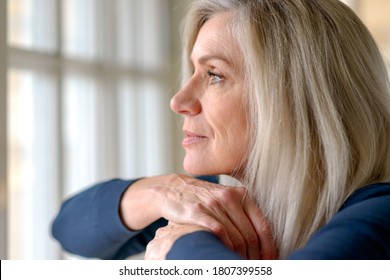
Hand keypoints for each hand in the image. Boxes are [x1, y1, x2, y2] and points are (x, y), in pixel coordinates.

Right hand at [120, 174, 277, 258]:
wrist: (175, 189)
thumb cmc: (205, 199)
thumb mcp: (227, 200)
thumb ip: (245, 214)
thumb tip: (265, 241)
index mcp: (242, 195)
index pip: (263, 226)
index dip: (269, 247)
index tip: (270, 260)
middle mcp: (230, 197)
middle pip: (250, 235)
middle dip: (255, 256)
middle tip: (255, 267)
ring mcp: (213, 204)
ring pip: (236, 238)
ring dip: (240, 256)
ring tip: (240, 265)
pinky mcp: (198, 211)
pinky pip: (219, 233)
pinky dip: (225, 248)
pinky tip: (224, 255)